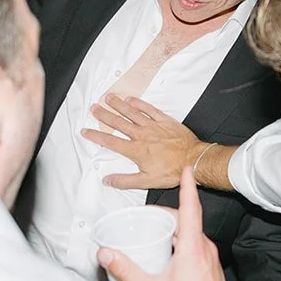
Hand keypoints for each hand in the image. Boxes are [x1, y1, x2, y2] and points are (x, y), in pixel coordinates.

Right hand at [83, 94, 202, 189]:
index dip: (96, 136)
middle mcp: (142, 135)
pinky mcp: (165, 121)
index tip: (86, 131)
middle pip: (118, 123)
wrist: (193, 160)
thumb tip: (108, 180)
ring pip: (132, 112)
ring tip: (108, 98)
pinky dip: (139, 103)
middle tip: (94, 108)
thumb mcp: (146, 182)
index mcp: (136, 150)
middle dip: (104, 115)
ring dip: (119, 105)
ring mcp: (153, 126)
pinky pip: (149, 109)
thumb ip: (125, 180)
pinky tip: (131, 99)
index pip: (111, 142)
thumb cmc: (173, 171)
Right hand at [97, 166, 250, 280]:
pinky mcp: (211, 269)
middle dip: (168, 215)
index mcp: (193, 249)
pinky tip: (168, 260)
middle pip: (186, 221)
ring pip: (191, 235)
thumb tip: (106, 254)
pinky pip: (195, 248)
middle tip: (148, 216)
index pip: (191, 208)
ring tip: (153, 237)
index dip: (187, 185)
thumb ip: (126, 271)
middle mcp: (205, 250)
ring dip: (174, 232)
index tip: (187, 167)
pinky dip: (181, 245)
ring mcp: (211, 260)